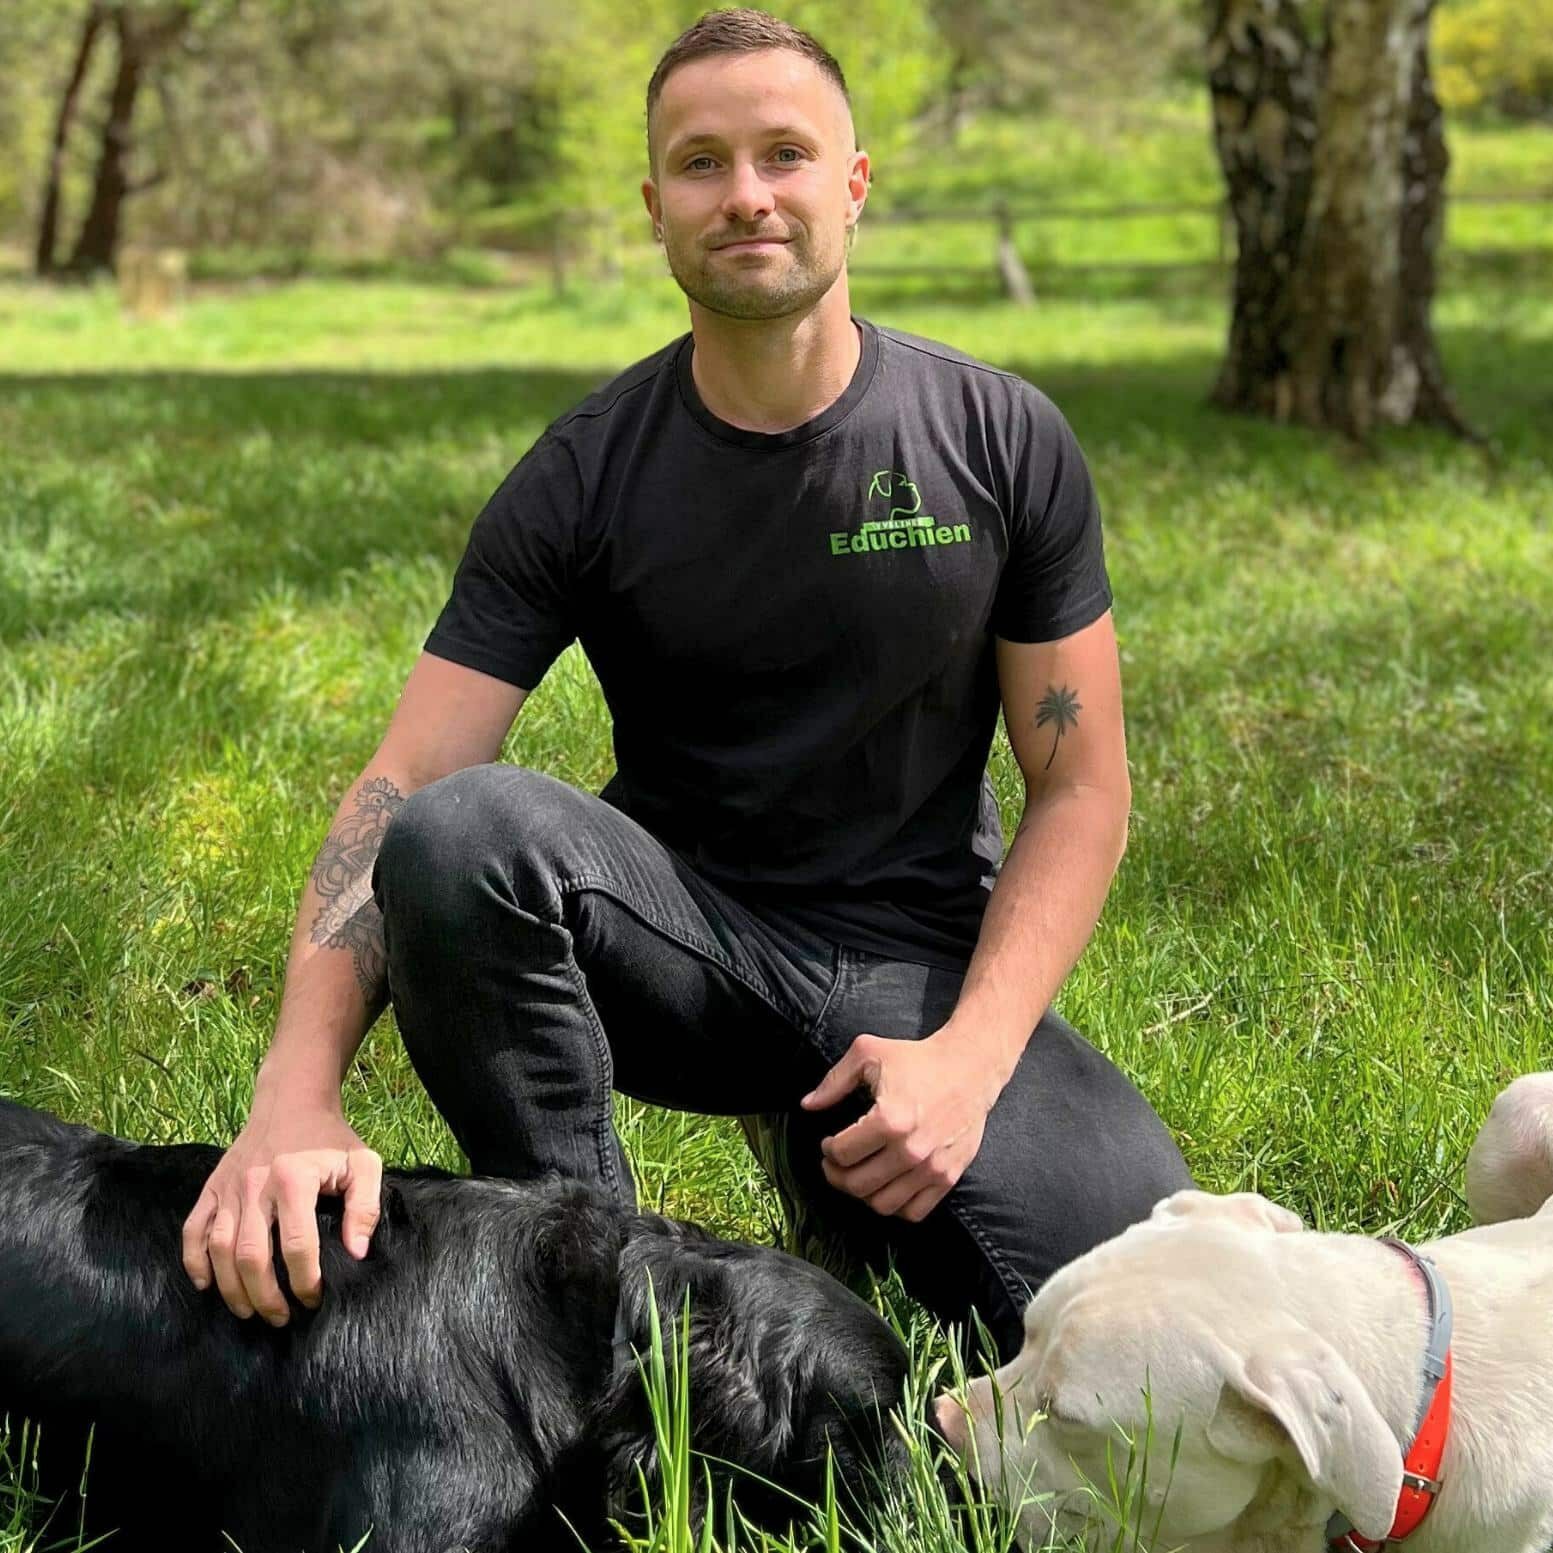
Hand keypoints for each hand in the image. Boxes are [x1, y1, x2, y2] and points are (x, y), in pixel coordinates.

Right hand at [181, 1100, 381, 1325]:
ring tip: (249, 1312)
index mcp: (294, 1180)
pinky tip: (207, 1285)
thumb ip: (365, 1207)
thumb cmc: (330, 1138)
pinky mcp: (212, 1187)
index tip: (313, 1299)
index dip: (305, 1280)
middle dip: (265, 1296)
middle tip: (280, 1318)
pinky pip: (193, 1229)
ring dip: (231, 1289)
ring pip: (219, 1250)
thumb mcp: (363, 1163)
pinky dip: (194, 1261)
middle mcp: (255, 1186)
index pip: (297, 1246)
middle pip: (251, 1256)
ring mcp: (229, 1187)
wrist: (292, 1101)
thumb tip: (356, 1252)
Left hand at [799, 1029, 1001, 1222]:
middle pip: (858, 1185)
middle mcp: (911, 1149)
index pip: (842, 1154)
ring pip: (883, 1204)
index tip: (828, 1143)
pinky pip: (914, 1212)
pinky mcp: (949, 1176)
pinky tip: (887, 1186)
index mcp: (889, 1119)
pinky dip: (895, 1207)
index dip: (828, 1150)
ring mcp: (932, 1167)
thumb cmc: (918, 1058)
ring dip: (863, 1194)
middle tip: (835, 1165)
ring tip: (859, 1176)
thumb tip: (808, 1105)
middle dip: (837, 1176)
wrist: (970, 1067)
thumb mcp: (868, 1053)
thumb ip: (834, 1081)